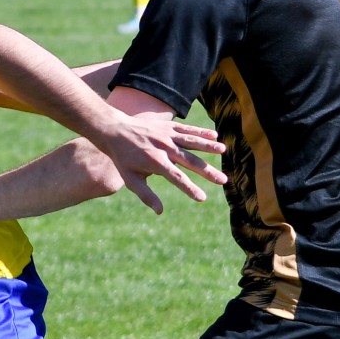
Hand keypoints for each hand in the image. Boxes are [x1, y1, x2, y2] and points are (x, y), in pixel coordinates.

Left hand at [94, 110, 226, 213]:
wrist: (115, 131)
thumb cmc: (123, 159)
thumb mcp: (131, 180)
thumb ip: (146, 195)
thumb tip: (159, 212)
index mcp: (156, 163)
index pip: (177, 178)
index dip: (190, 189)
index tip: (202, 198)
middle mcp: (164, 148)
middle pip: (190, 161)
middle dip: (208, 172)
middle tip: (223, 180)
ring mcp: (167, 135)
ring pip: (192, 142)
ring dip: (208, 146)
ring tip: (223, 150)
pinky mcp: (169, 126)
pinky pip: (187, 129)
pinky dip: (200, 132)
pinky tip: (214, 135)